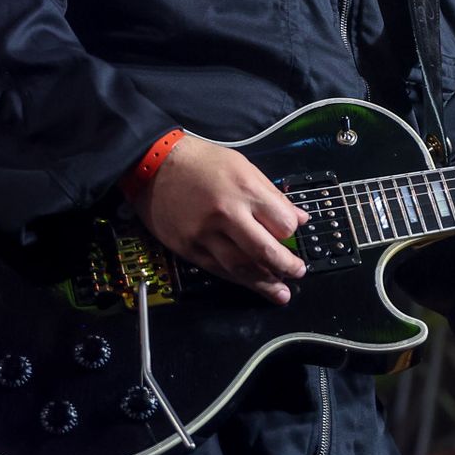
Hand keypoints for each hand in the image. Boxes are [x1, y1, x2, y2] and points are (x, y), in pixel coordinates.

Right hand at [123, 135, 308, 303]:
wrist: (154, 164)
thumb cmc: (202, 161)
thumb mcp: (243, 166)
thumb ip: (272, 195)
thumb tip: (300, 219)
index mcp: (245, 189)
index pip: (282, 222)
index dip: (291, 230)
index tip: (292, 233)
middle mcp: (227, 214)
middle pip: (264, 250)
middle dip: (286, 266)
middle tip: (298, 272)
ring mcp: (205, 234)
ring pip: (241, 267)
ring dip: (264, 283)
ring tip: (281, 292)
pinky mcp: (188, 248)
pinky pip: (217, 269)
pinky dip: (237, 279)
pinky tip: (250, 284)